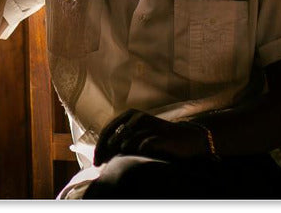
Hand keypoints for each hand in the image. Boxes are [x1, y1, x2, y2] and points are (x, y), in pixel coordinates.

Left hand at [93, 109, 211, 164]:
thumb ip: (119, 144)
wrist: (184, 140)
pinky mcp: (161, 134)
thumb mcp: (136, 139)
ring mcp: (149, 124)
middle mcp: (136, 117)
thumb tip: (100, 157)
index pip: (107, 131)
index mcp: (127, 117)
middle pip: (114, 133)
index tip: (95, 163)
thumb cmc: (156, 140)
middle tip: (99, 165)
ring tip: (114, 158)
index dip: (99, 147)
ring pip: (129, 136)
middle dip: (104, 150)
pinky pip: (147, 141)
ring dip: (119, 147)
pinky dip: (139, 147)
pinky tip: (133, 155)